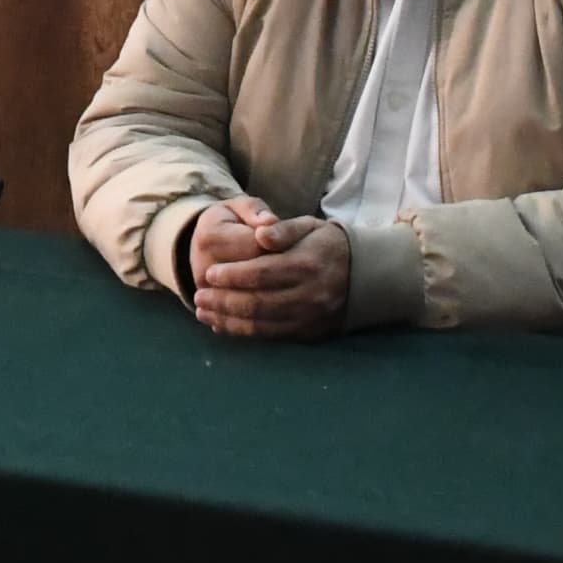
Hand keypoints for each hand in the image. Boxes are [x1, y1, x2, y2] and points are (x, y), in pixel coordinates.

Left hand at [186, 194, 352, 341]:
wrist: (364, 274)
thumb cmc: (326, 244)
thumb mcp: (309, 225)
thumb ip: (283, 229)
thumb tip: (260, 232)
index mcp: (307, 264)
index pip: (262, 272)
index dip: (232, 275)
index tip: (208, 273)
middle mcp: (310, 294)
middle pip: (258, 302)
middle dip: (223, 301)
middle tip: (197, 297)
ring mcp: (311, 317)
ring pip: (262, 324)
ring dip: (228, 320)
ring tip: (203, 313)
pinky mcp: (310, 333)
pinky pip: (271, 337)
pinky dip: (244, 333)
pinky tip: (224, 326)